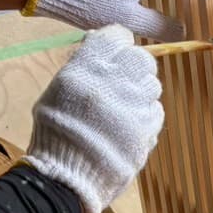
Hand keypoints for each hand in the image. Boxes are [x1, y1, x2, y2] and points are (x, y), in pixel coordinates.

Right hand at [24, 26, 162, 212]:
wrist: (67, 176)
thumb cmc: (56, 132)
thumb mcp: (59, 90)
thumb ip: (82, 67)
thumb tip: (98, 44)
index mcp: (88, 68)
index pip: (117, 36)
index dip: (117, 43)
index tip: (115, 52)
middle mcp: (114, 81)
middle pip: (141, 58)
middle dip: (135, 66)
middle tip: (124, 80)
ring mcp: (134, 105)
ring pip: (153, 85)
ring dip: (142, 92)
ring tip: (125, 107)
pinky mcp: (148, 129)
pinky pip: (156, 111)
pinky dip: (146, 115)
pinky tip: (130, 125)